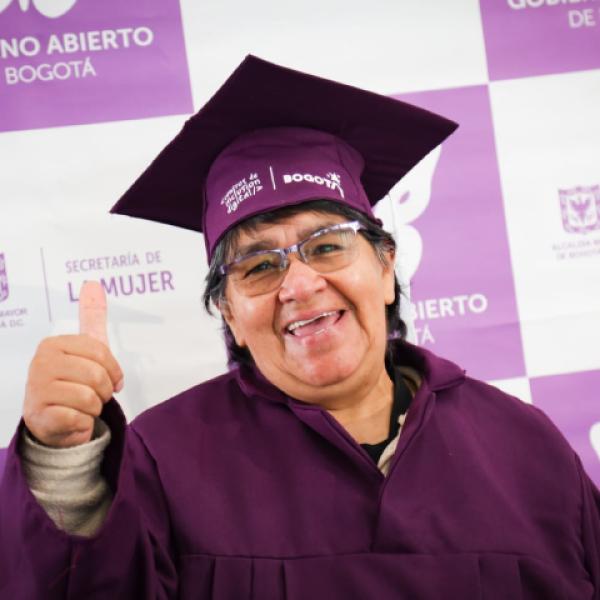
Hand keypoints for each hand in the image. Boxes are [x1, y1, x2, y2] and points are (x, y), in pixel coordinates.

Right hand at [23, 282, 123, 447]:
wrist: (51, 420)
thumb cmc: (72, 380)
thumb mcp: (84, 348)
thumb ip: (90, 317)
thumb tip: (93, 283)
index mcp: (53, 344)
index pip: (101, 352)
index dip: (114, 370)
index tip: (112, 379)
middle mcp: (40, 364)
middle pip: (97, 376)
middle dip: (104, 390)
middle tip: (95, 394)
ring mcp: (37, 389)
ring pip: (90, 398)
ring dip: (94, 407)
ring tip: (82, 406)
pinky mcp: (40, 415)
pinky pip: (80, 417)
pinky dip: (84, 422)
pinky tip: (74, 419)